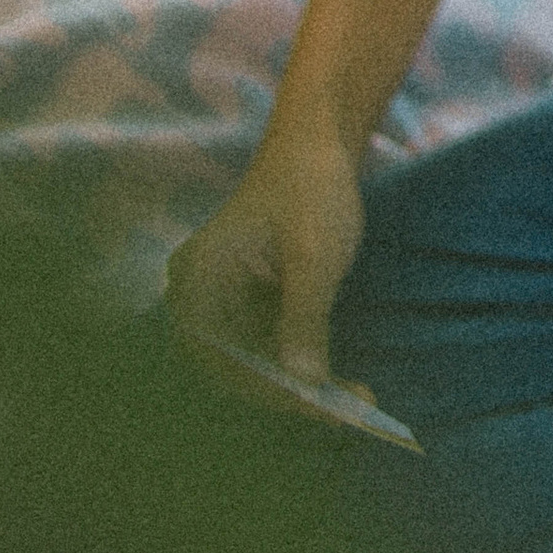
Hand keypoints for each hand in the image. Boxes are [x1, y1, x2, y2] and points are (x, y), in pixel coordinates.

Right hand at [167, 137, 366, 404]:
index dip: (274, 392)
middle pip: (238, 365)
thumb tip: (304, 383)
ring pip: (256, 358)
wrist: (320, 139)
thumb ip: (305, 321)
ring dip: (301, 381)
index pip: (226, 360)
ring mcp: (222, 295)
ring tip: (355, 401)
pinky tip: (336, 376)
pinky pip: (268, 341)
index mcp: (198, 282)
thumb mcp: (314, 258)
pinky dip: (301, 359)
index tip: (324, 410)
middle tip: (348, 412)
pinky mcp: (247, 295)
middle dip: (292, 392)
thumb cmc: (311, 187)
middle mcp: (198, 294)